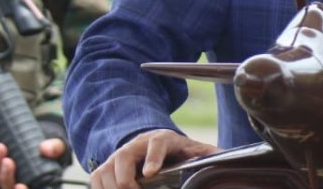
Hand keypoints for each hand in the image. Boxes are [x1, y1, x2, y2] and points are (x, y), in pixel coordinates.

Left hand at [0, 138, 66, 188]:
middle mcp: (19, 184)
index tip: (20, 185)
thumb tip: (45, 149)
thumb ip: (56, 148)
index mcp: (36, 184)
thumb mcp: (60, 148)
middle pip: (7, 186)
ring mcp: (7, 177)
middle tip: (8, 160)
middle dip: (6, 174)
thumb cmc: (54, 150)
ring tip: (0, 146)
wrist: (45, 143)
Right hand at [91, 129, 218, 188]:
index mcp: (161, 139)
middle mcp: (136, 144)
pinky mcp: (106, 167)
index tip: (149, 174)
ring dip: (113, 187)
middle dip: (126, 180)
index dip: (152, 158)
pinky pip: (96, 179)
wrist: (151, 142)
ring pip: (106, 171)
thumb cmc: (174, 149)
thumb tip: (226, 157)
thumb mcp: (192, 149)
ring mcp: (118, 155)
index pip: (156, 144)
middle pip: (123, 158)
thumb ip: (208, 153)